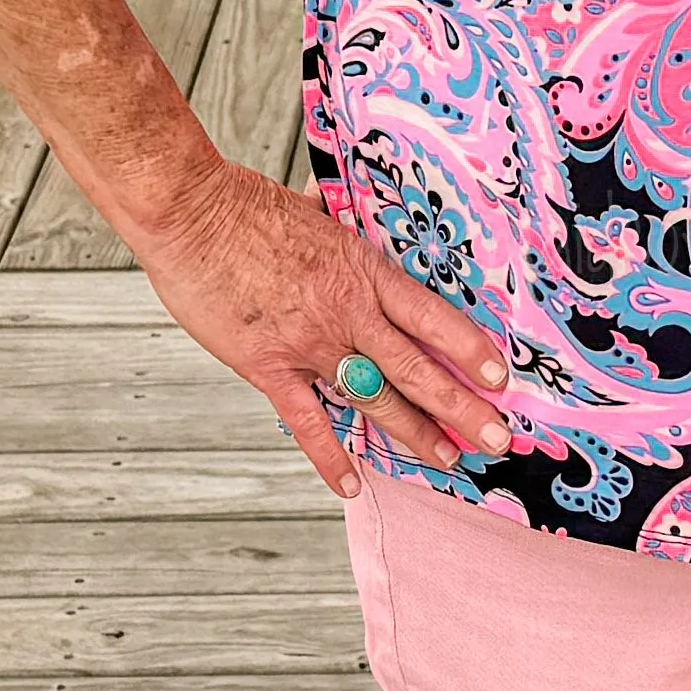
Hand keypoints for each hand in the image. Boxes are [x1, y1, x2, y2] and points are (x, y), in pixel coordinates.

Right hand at [131, 152, 512, 497]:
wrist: (191, 213)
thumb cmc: (244, 206)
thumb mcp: (312, 214)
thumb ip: (336, 228)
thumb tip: (336, 209)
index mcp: (362, 272)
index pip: (431, 318)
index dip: (469, 349)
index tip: (499, 376)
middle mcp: (347, 313)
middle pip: (418, 369)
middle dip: (462, 408)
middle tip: (496, 439)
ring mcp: (310, 344)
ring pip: (376, 399)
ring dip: (416, 433)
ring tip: (450, 460)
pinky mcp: (269, 367)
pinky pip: (308, 422)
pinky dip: (331, 457)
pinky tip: (352, 484)